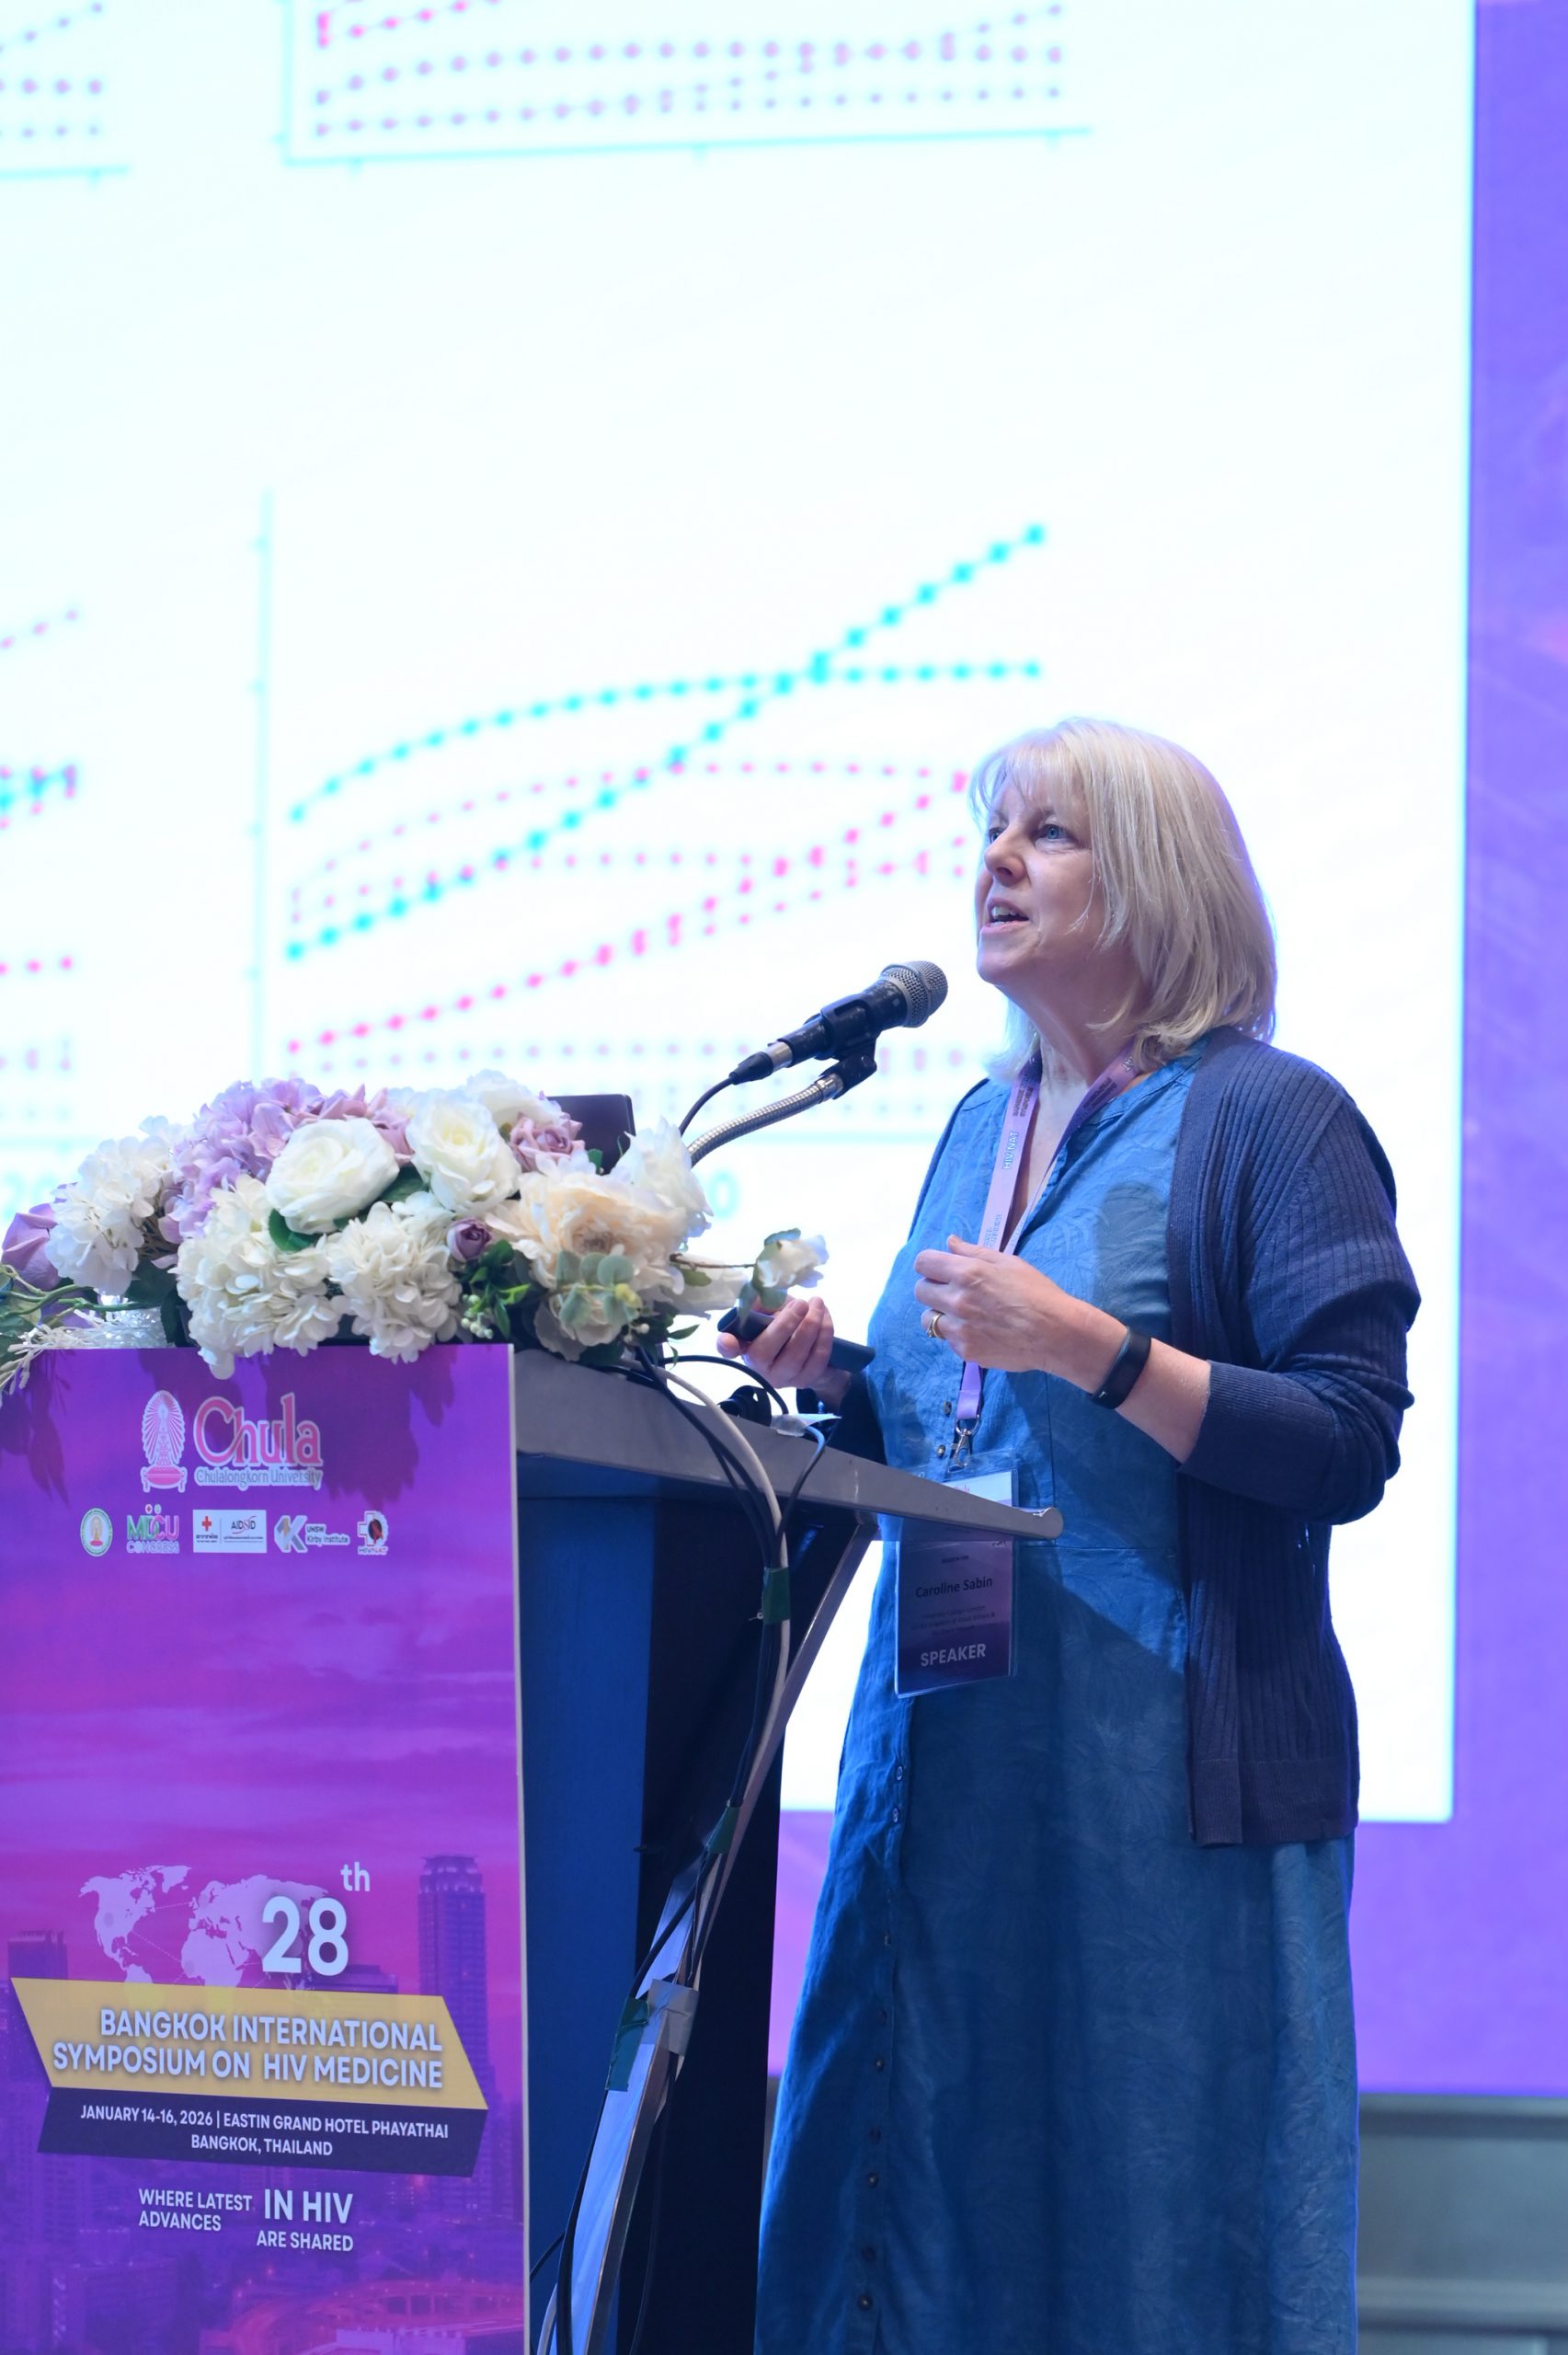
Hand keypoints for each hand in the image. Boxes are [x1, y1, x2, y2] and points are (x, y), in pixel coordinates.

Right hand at [716, 1294, 850, 1408]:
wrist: (810, 1353)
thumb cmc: (784, 1329)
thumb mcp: (771, 1311)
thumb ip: (765, 1303)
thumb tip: (767, 1296)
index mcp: (745, 1347)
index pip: (728, 1349)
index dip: (726, 1345)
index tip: (727, 1340)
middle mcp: (759, 1368)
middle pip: (766, 1351)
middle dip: (786, 1324)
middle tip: (801, 1303)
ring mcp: (783, 1378)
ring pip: (796, 1355)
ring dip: (810, 1326)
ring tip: (816, 1303)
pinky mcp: (806, 1380)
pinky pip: (817, 1358)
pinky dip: (824, 1334)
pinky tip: (824, 1317)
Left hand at [912, 1235, 1121, 1387]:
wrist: (1055, 1333)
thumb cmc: (1036, 1292)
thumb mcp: (1008, 1263)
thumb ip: (974, 1252)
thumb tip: (950, 1242)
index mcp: (967, 1273)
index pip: (923, 1262)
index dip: (931, 1265)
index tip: (942, 1270)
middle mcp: (957, 1299)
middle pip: (921, 1291)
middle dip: (934, 1289)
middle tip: (955, 1293)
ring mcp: (959, 1328)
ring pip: (928, 1319)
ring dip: (941, 1314)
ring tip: (964, 1315)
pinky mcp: (965, 1351)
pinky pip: (947, 1340)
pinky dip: (958, 1335)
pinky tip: (979, 1332)